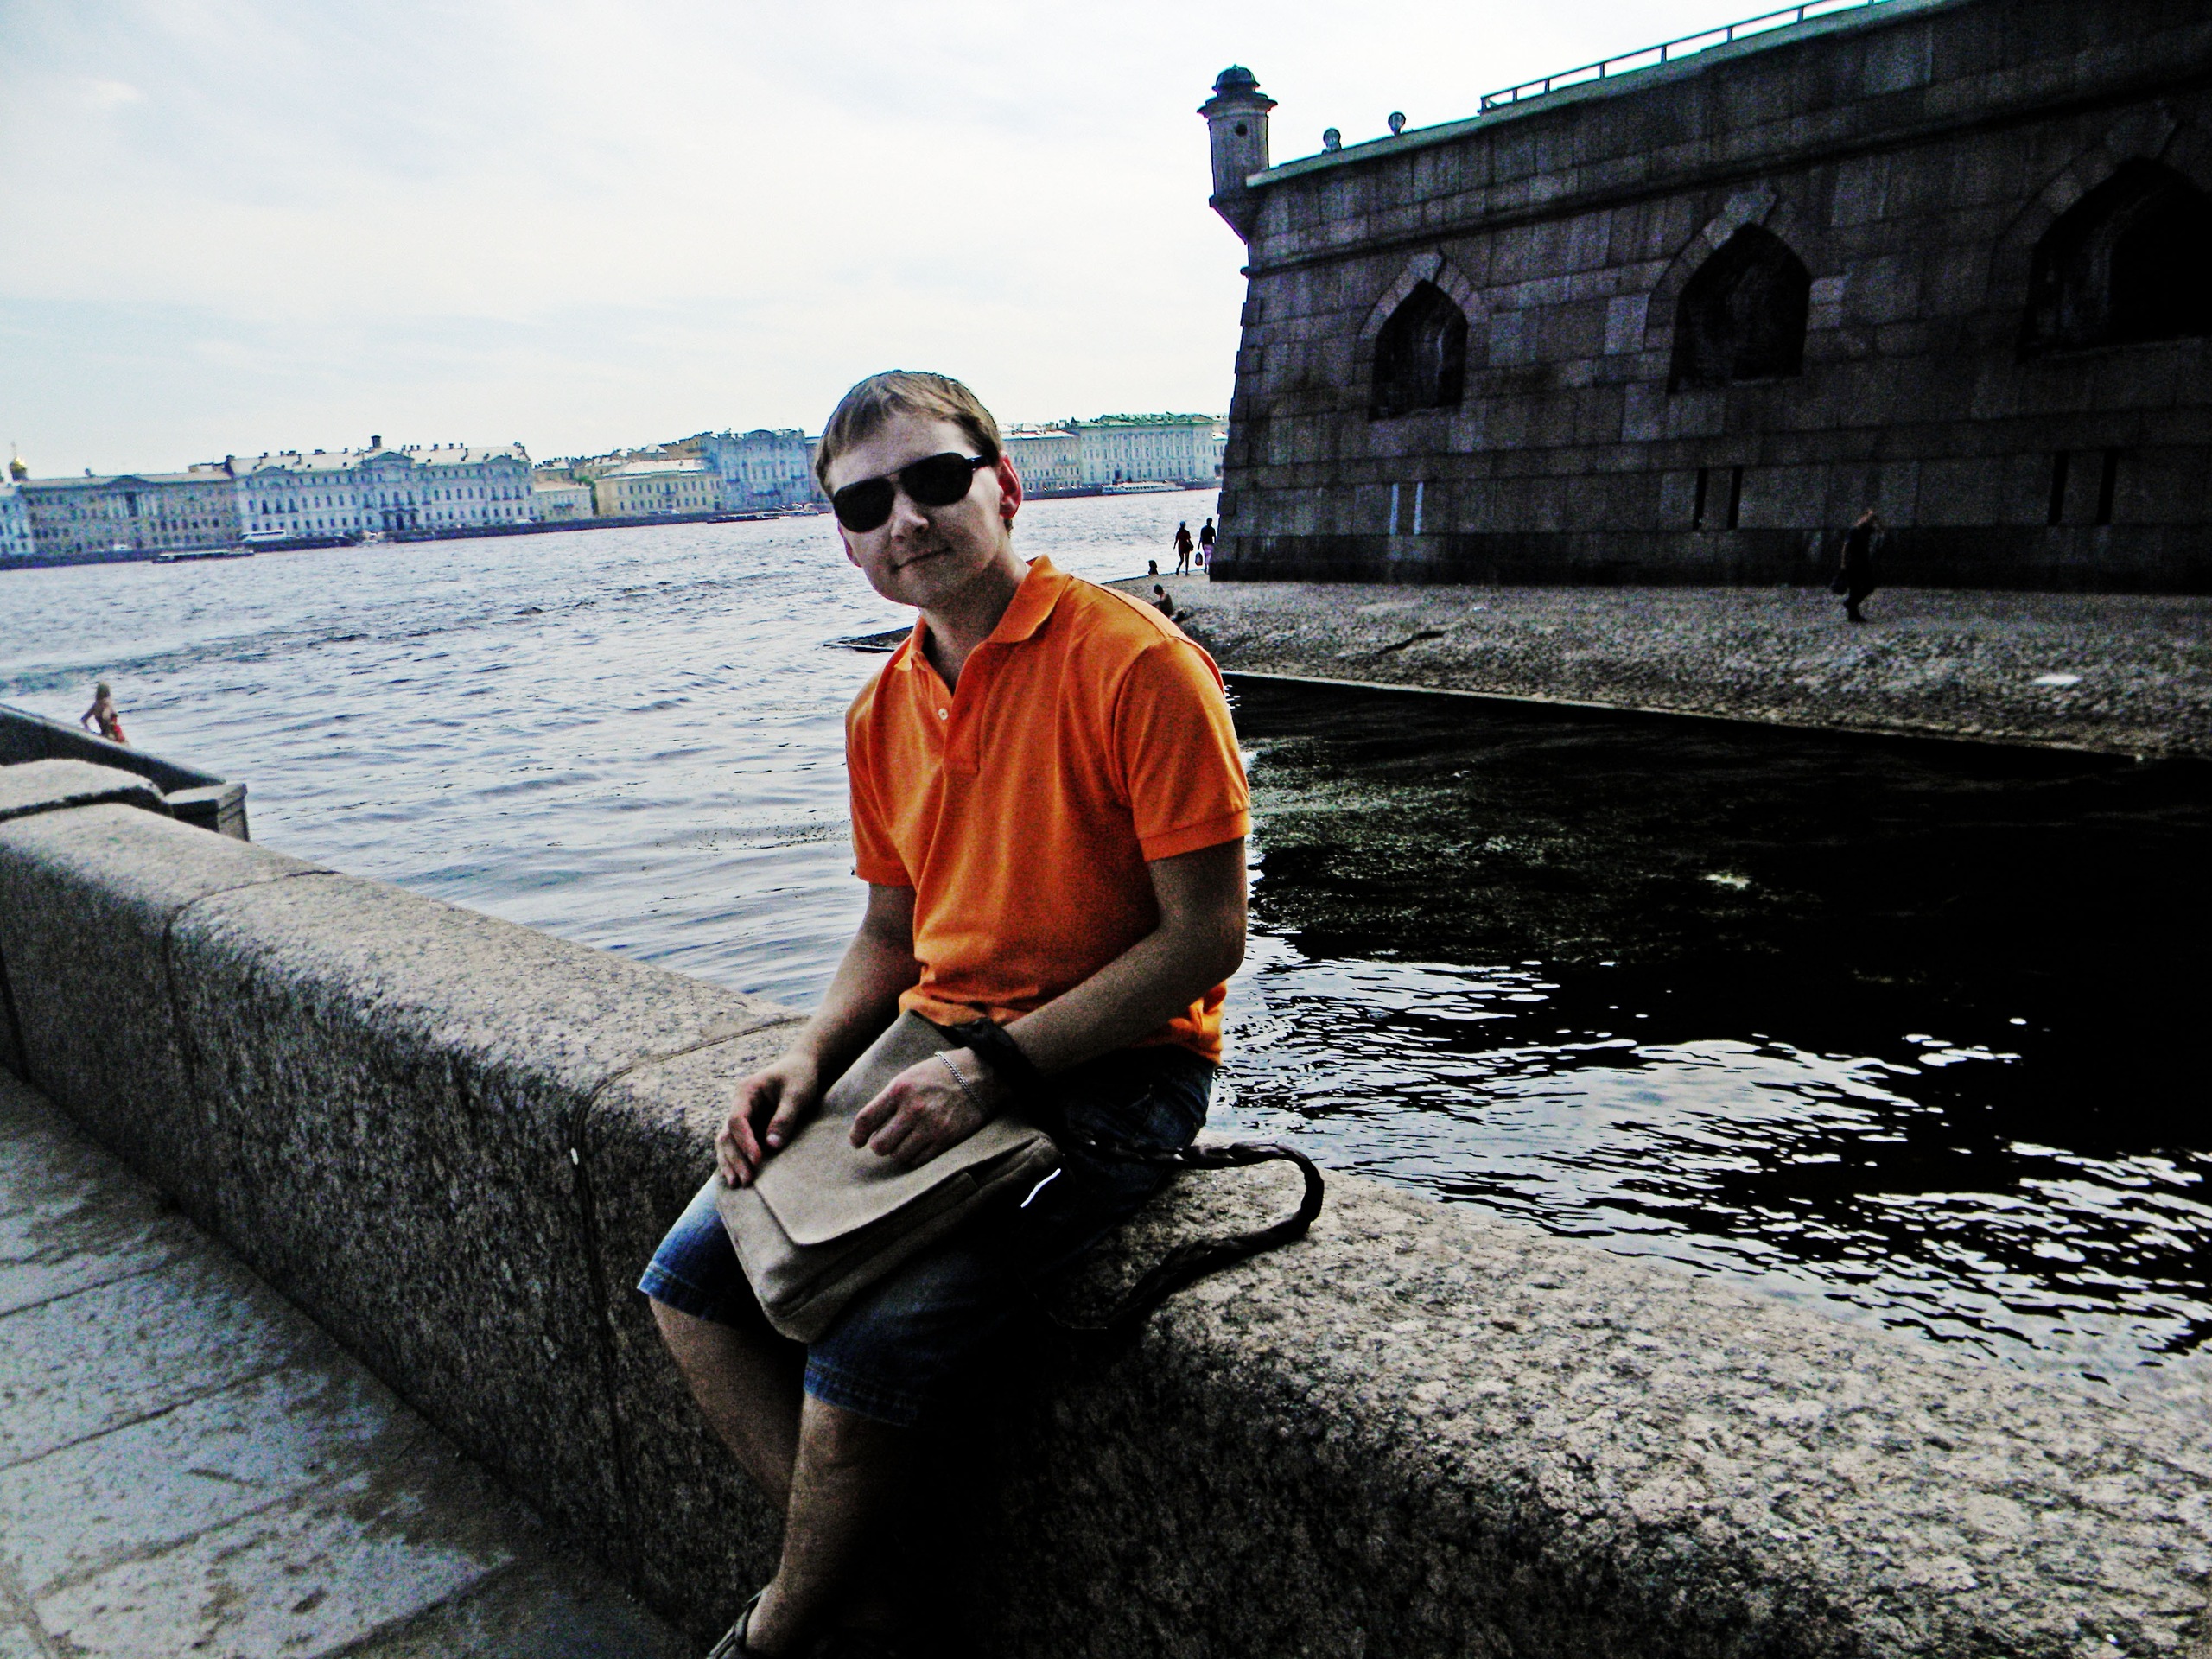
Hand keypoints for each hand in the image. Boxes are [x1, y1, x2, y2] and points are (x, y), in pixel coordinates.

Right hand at [717, 1050, 822, 1186]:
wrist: (802, 1068)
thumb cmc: (800, 1078)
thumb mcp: (796, 1094)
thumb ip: (784, 1118)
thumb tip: (772, 1146)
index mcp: (746, 1091)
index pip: (737, 1120)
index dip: (745, 1141)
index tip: (758, 1160)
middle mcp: (738, 1105)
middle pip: (728, 1134)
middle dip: (736, 1158)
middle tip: (748, 1180)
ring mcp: (742, 1117)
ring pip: (727, 1143)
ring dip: (731, 1163)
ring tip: (738, 1184)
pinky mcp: (748, 1128)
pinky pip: (736, 1146)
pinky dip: (735, 1161)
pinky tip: (736, 1179)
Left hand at [848, 1050, 1004, 1169]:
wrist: (980, 1074)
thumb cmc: (940, 1074)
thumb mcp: (909, 1077)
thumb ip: (889, 1099)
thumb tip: (868, 1127)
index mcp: (899, 1089)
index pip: (866, 1119)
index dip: (856, 1135)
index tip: (856, 1142)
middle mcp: (913, 1108)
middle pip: (880, 1145)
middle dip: (879, 1145)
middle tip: (885, 1140)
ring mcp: (931, 1126)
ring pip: (899, 1156)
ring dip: (898, 1152)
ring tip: (904, 1142)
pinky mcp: (947, 1139)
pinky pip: (919, 1160)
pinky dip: (914, 1157)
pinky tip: (918, 1146)